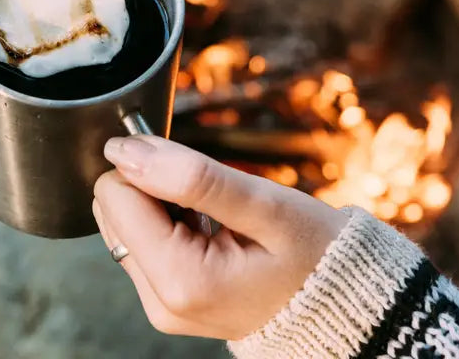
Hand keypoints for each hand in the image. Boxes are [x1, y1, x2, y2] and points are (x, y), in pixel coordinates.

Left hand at [93, 135, 347, 340]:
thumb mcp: (263, 205)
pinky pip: (144, 243)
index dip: (148, 164)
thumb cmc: (314, 253)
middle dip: (152, 185)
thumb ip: (191, 177)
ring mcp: (164, 306)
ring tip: (214, 213)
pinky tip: (210, 226)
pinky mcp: (169, 300)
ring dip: (161, 203)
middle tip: (210, 192)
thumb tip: (123, 152)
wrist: (343, 301)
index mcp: (181, 281)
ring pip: (124, 225)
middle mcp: (162, 302)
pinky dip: (169, 222)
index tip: (191, 164)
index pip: (115, 195)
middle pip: (114, 211)